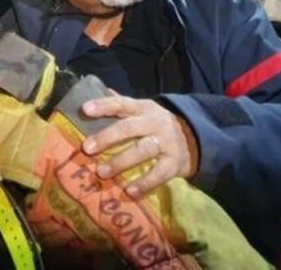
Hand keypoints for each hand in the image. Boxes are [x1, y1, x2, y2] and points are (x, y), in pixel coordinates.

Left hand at [81, 94, 196, 198]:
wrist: (195, 138)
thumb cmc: (156, 124)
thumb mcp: (142, 110)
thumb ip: (120, 103)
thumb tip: (97, 90)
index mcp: (143, 108)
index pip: (121, 103)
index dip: (103, 105)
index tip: (85, 109)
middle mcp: (154, 123)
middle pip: (129, 128)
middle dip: (107, 138)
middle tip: (87, 148)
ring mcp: (166, 143)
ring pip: (142, 151)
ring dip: (120, 162)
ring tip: (102, 172)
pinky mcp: (174, 163)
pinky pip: (158, 174)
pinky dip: (144, 184)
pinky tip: (129, 191)